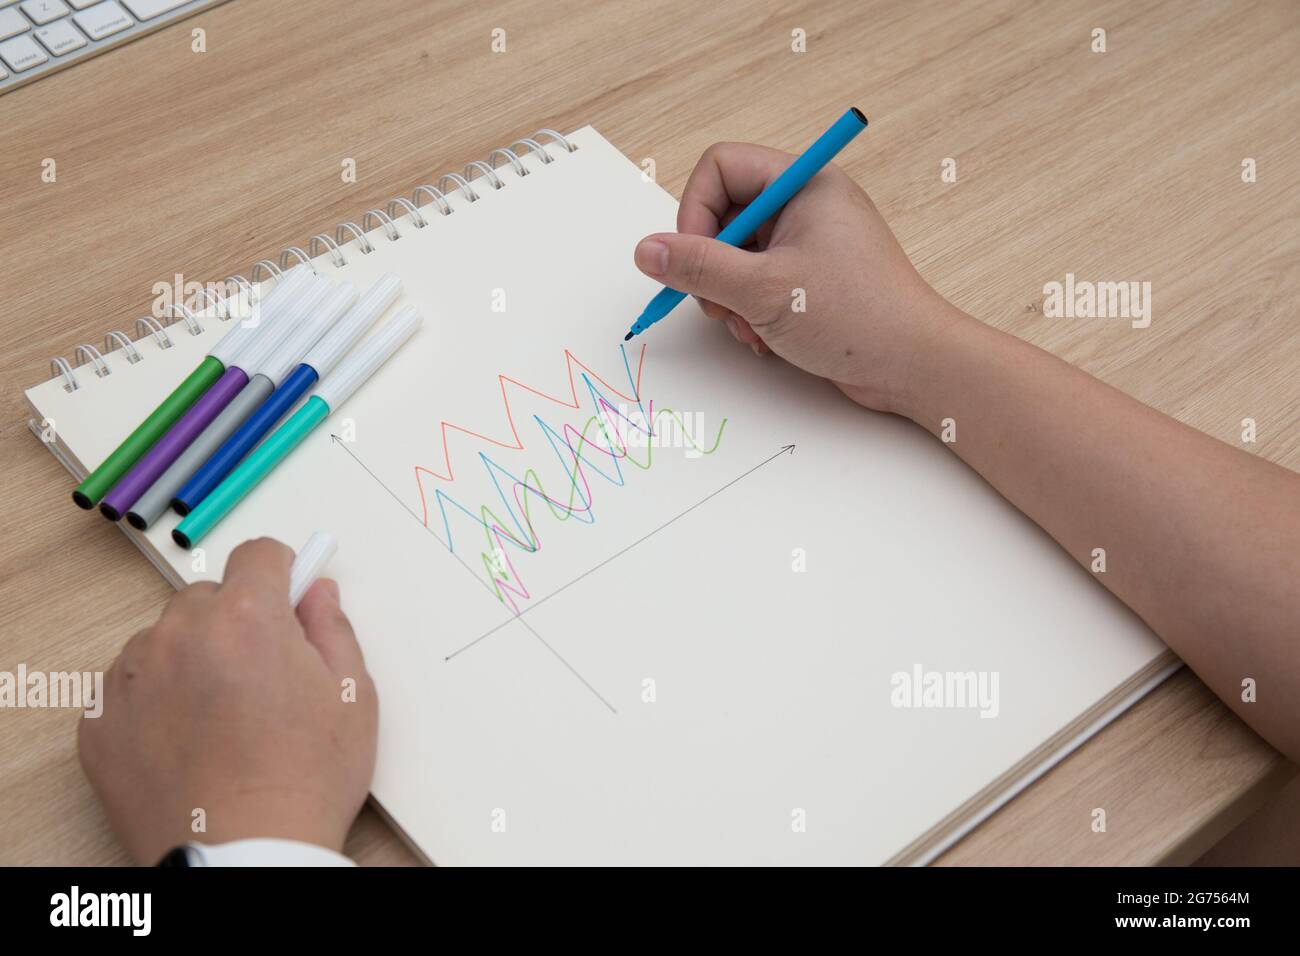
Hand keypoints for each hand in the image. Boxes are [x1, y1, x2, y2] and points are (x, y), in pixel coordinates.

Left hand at [78, 538, 376, 863]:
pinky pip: (128, 686)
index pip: (257, 554)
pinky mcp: (98, 721)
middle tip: (262, 675)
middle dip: (236, 621)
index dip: (281, 574)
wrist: (244, 857)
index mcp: (246, 620)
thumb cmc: (303, 783)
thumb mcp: (352, 696)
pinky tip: (188, 740)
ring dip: (192, 658)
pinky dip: (155, 700)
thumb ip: (333, 628)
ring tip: (222, 717)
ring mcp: (130, 678)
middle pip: (208, 597)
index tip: (288, 598)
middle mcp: (179, 636)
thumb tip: (316, 593)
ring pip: (164, 639)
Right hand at [634, 142, 964, 413]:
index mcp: (804, 183)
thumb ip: (698, 267)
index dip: (695, 212)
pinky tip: (766, 339)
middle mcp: (805, 205)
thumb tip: (645, 250)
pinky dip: (748, 312)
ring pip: (733, 256)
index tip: (693, 259)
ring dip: (728, 298)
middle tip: (721, 302)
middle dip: (711, 266)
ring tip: (750, 327)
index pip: (720, 167)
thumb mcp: (764, 290)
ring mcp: (807, 243)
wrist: (914, 366)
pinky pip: (753, 283)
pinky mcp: (807, 279)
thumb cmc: (859, 316)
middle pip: (722, 214)